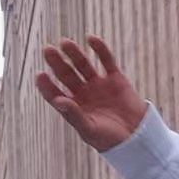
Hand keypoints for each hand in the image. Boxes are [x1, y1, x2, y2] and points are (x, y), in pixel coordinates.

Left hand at [35, 36, 147, 153]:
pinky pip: (105, 60)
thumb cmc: (109, 139)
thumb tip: (58, 100)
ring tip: (65, 43)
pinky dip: (99, 49)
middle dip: (57, 63)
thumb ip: (74, 115)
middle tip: (48, 50)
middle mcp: (83, 94)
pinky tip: (91, 39)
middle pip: (66, 74)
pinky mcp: (114, 78)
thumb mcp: (89, 129)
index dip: (47, 85)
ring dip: (74, 54)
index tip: (40, 74)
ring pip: (83, 65)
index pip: (55, 93)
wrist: (137, 137)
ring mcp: (98, 84)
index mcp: (73, 107)